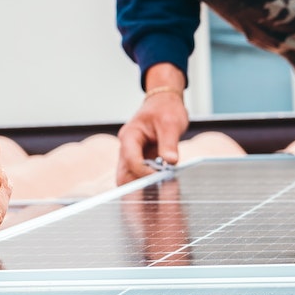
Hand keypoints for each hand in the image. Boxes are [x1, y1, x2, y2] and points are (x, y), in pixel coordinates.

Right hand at [118, 64, 189, 182]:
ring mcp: (132, 156)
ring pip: (129, 180)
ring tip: (162, 191)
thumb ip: (169, 143)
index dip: (144, 172)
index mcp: (130, 136)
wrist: (164, 103)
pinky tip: (162, 187)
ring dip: (143, 187)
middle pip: (123, 175)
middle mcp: (127, 148)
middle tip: (158, 191)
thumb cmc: (165, 108)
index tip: (161, 176)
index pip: (130, 160)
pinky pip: (139, 178)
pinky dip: (148, 184)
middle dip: (138, 186)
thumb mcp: (171, 123)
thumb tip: (170, 162)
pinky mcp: (140, 161)